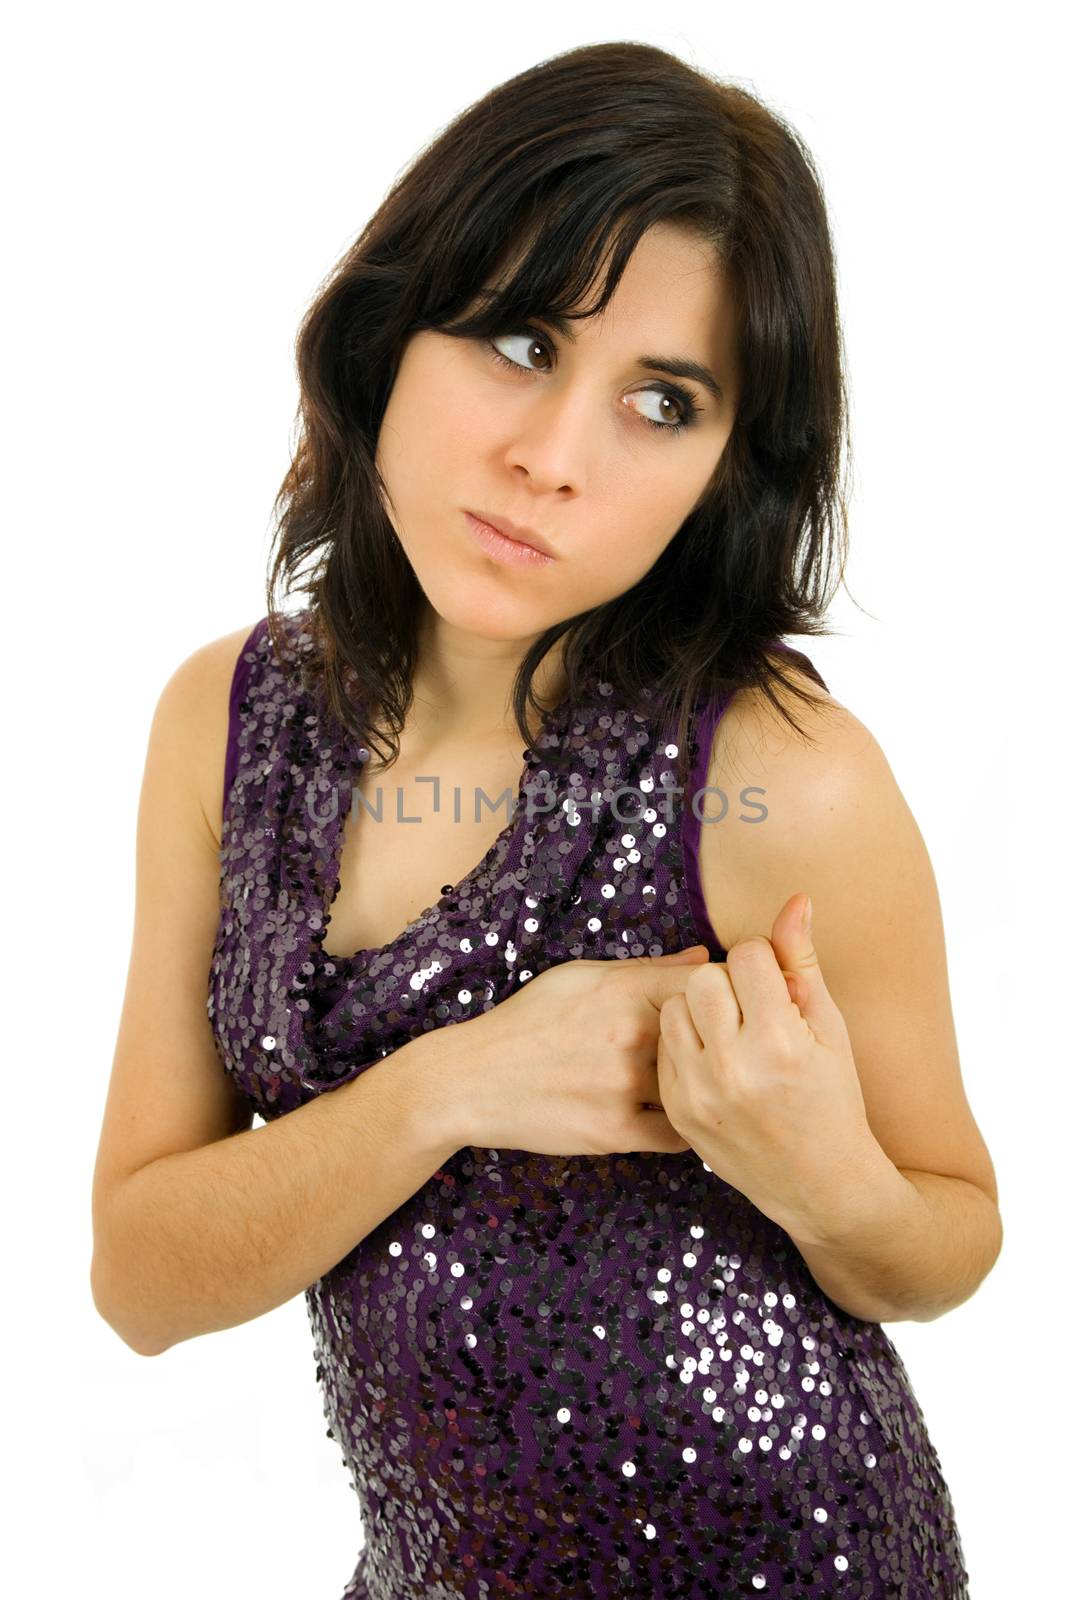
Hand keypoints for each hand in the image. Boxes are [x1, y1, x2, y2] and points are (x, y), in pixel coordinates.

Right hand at [441, 945, 711, 1157]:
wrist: (473, 1080)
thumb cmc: (528, 1022)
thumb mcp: (582, 978)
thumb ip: (647, 970)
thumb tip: (705, 959)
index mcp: (626, 989)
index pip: (707, 988)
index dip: (726, 1001)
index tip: (732, 1013)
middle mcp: (630, 1033)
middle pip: (710, 1038)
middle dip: (723, 1047)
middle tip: (727, 1055)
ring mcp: (623, 1085)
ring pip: (693, 1087)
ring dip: (700, 1089)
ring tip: (705, 1088)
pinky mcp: (614, 1131)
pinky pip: (675, 1133)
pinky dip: (682, 1126)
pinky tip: (677, 1116)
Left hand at [655, 892, 878, 1239]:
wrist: (818, 1184)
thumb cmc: (833, 1098)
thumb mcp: (829, 1029)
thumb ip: (803, 961)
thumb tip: (795, 899)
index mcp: (779, 1043)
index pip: (747, 955)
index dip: (765, 964)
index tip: (778, 990)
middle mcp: (733, 1069)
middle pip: (703, 976)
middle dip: (728, 981)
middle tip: (752, 1010)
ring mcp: (698, 1093)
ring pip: (674, 1006)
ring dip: (701, 1009)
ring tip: (734, 1034)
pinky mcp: (677, 1110)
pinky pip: (665, 1045)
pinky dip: (687, 1043)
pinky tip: (718, 1062)